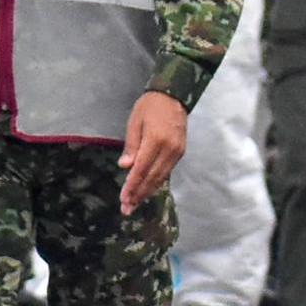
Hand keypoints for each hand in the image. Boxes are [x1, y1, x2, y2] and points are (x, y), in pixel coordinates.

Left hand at [116, 91, 187, 211]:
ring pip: (161, 177)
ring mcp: (177, 152)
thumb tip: (125, 167)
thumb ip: (131, 146)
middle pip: (153, 177)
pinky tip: (148, 189)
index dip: (132, 186)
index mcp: (156, 140)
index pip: (142, 169)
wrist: (173, 96)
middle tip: (127, 209)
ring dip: (148, 191)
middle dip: (139, 194)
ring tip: (136, 204)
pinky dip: (157, 182)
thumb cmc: (149, 107)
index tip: (123, 199)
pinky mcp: (181, 152)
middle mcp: (169, 149)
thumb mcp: (135, 122)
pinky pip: (167, 171)